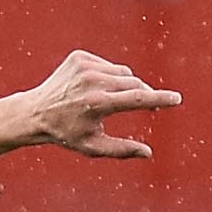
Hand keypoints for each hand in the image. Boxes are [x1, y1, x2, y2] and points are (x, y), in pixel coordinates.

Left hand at [20, 51, 176, 159]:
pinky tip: (95, 89)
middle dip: (146, 95)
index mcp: (97, 104)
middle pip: (135, 84)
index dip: (159, 99)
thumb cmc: (66, 133)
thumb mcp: (93, 147)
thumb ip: (122, 150)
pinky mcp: (79, 57)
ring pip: (123, 73)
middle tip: (151, 107)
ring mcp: (85, 66)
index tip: (176, 98)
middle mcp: (92, 81)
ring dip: (126, 86)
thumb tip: (149, 153)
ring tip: (111, 102)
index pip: (137, 99)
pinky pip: (108, 66)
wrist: (35, 112)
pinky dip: (110, 76)